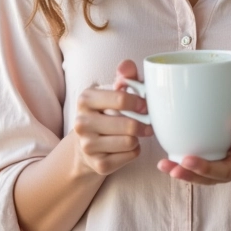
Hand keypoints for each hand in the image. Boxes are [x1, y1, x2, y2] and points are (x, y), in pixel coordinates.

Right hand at [71, 60, 152, 176]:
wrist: (87, 144)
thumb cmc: (106, 111)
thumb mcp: (113, 91)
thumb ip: (124, 76)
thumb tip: (127, 66)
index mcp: (85, 99)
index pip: (120, 99)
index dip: (139, 102)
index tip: (146, 105)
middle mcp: (82, 123)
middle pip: (129, 125)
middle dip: (144, 123)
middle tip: (148, 122)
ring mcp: (88, 146)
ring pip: (131, 142)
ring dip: (138, 137)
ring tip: (134, 133)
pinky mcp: (98, 165)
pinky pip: (130, 156)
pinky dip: (135, 150)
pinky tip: (127, 146)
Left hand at [156, 94, 230, 184]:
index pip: (227, 171)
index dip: (207, 168)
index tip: (188, 160)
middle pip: (212, 178)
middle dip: (191, 175)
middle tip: (170, 168)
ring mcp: (226, 163)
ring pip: (204, 174)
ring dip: (184, 172)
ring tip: (164, 165)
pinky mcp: (218, 156)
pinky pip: (202, 163)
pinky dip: (186, 162)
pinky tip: (170, 157)